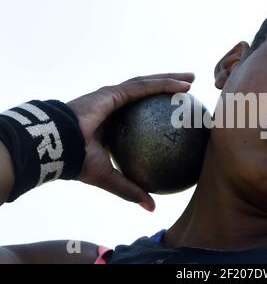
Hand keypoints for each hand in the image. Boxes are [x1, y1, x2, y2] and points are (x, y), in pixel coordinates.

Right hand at [67, 73, 194, 210]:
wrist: (55, 147)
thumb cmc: (77, 162)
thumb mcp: (110, 178)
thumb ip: (131, 189)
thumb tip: (152, 208)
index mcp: (112, 122)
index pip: (140, 112)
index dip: (158, 109)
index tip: (178, 112)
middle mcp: (114, 105)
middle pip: (147, 92)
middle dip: (169, 87)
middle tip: (190, 89)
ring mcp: (113, 96)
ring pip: (148, 84)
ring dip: (171, 79)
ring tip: (191, 79)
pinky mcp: (113, 92)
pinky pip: (144, 87)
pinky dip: (164, 84)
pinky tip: (183, 85)